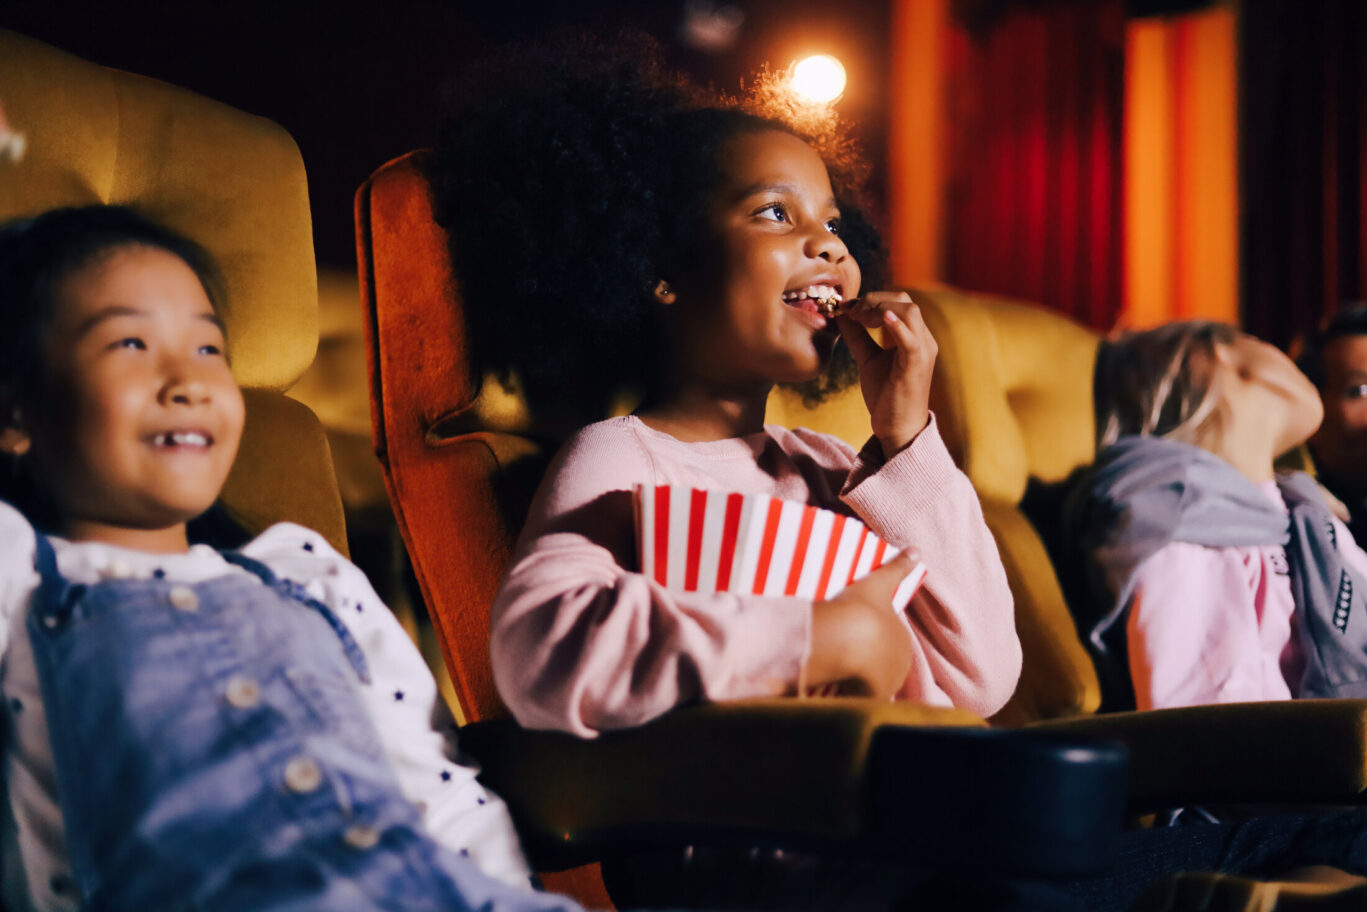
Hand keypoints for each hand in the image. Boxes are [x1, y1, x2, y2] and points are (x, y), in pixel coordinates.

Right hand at [805, 553, 916, 698]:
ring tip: (834, 667)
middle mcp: (900, 665)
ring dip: (856, 678)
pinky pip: (857, 697)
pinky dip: (848, 693)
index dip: (869, 637)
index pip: (888, 641)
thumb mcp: (880, 583)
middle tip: (840, 650)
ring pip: (869, 682)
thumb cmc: (863, 608)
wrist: (845, 638)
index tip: (850, 633)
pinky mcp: (869, 698)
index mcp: (903, 640)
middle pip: (880, 663)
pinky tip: (831, 685)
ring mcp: (886, 684)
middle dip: (865, 661)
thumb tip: (917, 549)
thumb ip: (898, 568)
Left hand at [835, 292, 936, 456]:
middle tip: (850, 313)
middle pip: (903, 300)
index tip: (846, 307)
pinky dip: (897, 326)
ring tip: (858, 319)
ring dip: (879, 309)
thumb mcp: (868, 359)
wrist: (897, 428)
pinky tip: (881, 319)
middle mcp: (923, 339)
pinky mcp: (916, 366)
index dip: (870, 299)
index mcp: (914, 336)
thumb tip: (841, 314)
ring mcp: (922, 351)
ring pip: (909, 312)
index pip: (897, 302)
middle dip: (873, 300)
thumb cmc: (886, 396)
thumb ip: (858, 337)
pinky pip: (911, 340)